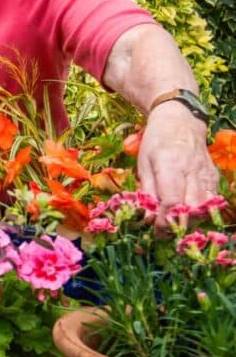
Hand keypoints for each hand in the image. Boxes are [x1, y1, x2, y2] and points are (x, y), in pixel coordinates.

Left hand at [137, 102, 218, 222]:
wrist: (180, 122)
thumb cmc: (156, 142)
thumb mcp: (143, 163)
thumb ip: (146, 190)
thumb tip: (147, 218)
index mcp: (170, 166)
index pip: (172, 201)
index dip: (164, 220)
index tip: (156, 230)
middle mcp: (192, 171)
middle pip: (190, 208)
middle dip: (178, 225)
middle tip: (165, 234)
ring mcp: (206, 174)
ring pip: (203, 207)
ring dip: (190, 221)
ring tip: (175, 226)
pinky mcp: (213, 177)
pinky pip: (211, 201)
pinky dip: (200, 211)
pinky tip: (188, 215)